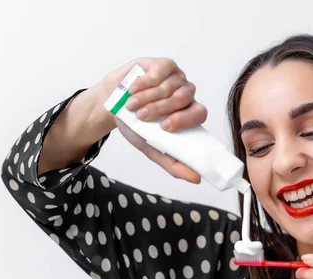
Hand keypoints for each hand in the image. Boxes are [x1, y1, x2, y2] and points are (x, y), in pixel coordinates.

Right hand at [94, 58, 205, 183]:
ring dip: (148, 97)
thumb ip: (173, 163)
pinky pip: (161, 71)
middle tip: (141, 116)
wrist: (112, 103)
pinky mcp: (164, 65)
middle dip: (160, 108)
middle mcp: (186, 94)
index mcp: (188, 113)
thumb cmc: (135, 124)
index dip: (185, 118)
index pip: (200, 113)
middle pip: (184, 97)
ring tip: (131, 105)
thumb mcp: (151, 147)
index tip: (165, 126)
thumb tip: (196, 179)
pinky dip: (145, 82)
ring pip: (170, 85)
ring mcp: (176, 77)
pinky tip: (133, 89)